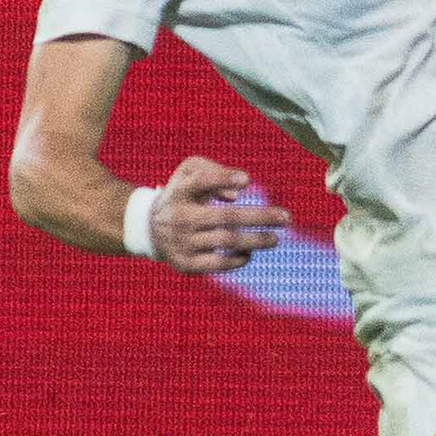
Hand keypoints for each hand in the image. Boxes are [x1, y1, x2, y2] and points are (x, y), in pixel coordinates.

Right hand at [150, 155, 291, 275]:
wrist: (149, 228)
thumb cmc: (182, 194)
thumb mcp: (189, 172)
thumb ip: (213, 171)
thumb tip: (237, 194)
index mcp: (180, 192)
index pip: (201, 182)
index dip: (222, 178)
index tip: (246, 180)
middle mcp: (179, 217)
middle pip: (225, 217)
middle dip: (260, 217)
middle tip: (286, 218)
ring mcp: (181, 242)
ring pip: (225, 241)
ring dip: (256, 240)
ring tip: (275, 239)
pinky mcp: (185, 263)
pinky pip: (217, 264)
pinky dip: (237, 259)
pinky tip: (250, 253)